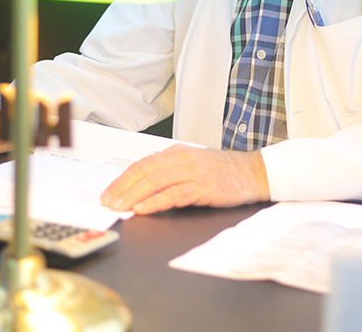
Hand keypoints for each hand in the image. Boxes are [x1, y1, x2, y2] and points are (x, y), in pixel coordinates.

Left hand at [101, 145, 269, 214]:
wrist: (252, 172)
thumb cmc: (223, 172)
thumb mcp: (193, 166)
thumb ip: (171, 173)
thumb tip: (144, 189)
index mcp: (176, 153)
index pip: (142, 164)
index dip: (122, 179)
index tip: (109, 193)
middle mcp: (182, 159)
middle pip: (144, 170)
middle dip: (122, 187)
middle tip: (108, 202)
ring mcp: (192, 172)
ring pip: (155, 180)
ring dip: (134, 194)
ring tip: (120, 206)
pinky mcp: (203, 187)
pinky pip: (174, 193)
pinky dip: (156, 201)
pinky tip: (143, 208)